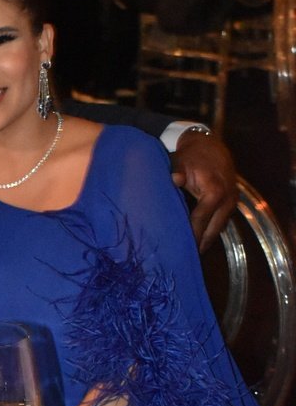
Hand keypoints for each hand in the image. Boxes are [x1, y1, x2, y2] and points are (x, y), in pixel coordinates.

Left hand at [171, 130, 237, 251]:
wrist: (209, 144)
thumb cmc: (191, 156)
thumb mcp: (181, 161)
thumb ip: (177, 172)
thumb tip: (175, 180)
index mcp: (215, 191)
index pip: (201, 219)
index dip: (192, 235)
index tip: (181, 249)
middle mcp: (227, 200)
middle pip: (213, 229)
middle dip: (200, 244)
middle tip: (186, 260)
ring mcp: (232, 202)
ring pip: (219, 227)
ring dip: (206, 240)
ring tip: (192, 255)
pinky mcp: (231, 203)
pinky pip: (221, 221)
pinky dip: (211, 231)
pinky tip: (200, 241)